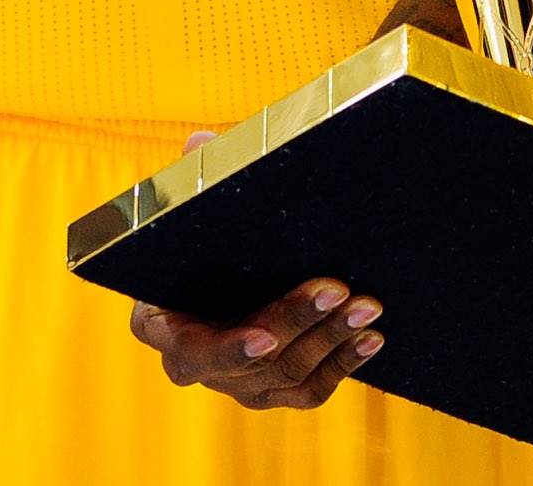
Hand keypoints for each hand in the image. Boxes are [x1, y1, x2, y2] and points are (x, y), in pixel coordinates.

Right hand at [126, 131, 383, 409]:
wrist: (227, 270)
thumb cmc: (203, 238)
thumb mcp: (195, 209)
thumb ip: (199, 178)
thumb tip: (200, 142)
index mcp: (160, 325)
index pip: (191, 350)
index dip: (229, 347)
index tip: (266, 337)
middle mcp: (197, 362)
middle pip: (251, 359)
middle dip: (297, 322)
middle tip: (338, 288)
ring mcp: (237, 381)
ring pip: (287, 373)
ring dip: (331, 339)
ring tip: (368, 306)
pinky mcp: (273, 388)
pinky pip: (310, 389)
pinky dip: (344, 364)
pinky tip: (372, 338)